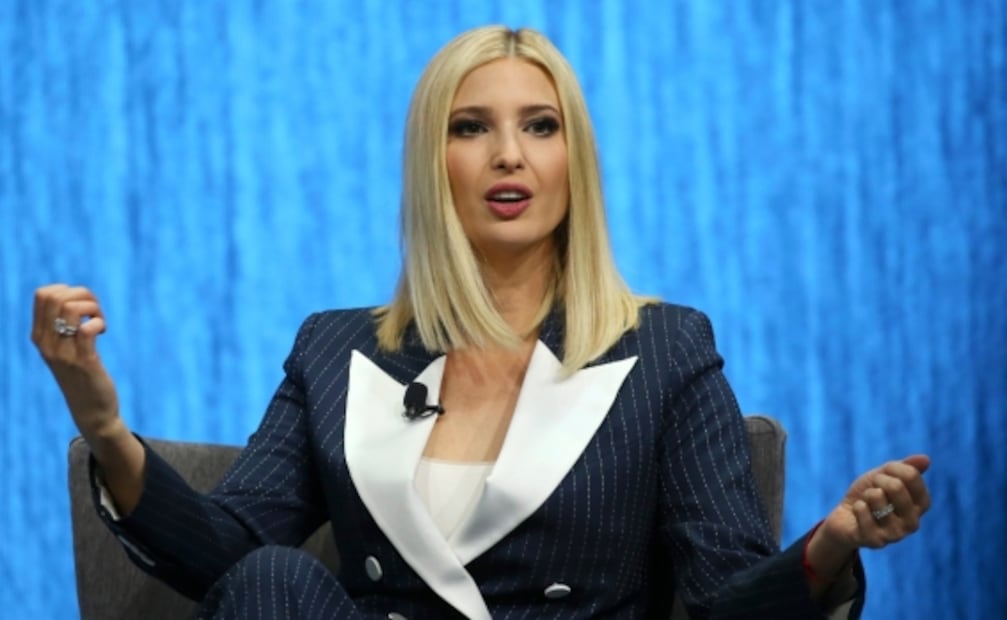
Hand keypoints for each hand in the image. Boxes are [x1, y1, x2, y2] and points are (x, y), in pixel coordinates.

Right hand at [32, 284, 120, 439]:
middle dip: (83, 295)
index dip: (68, 290)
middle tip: (95, 313)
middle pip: (56, 296)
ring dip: (93, 308)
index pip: (42, 294)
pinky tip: (103, 331)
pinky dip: (99, 322)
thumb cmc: (81, 375)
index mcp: (39, 336)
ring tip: (100, 322)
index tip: (83, 307)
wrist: (91, 411)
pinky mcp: (84, 362)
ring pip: (71, 308)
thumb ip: (61, 325)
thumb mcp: (63, 348)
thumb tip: (74, 294)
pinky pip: (87, 330)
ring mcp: (63, 353)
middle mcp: (46, 343)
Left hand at [821, 454, 931, 552]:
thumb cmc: (868, 496)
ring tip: (866, 504)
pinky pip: (862, 510)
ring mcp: (896, 534)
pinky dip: (856, 506)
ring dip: (866, 495)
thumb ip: (904, 468)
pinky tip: (858, 514)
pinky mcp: (876, 541)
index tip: (884, 474)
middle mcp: (913, 522)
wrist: (844, 519)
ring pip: (877, 497)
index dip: (892, 468)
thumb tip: (926, 459)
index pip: (911, 475)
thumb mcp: (883, 476)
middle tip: (872, 490)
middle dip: (877, 480)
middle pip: (896, 486)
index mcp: (920, 505)